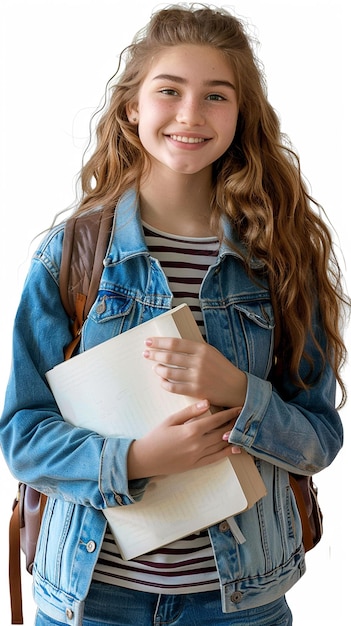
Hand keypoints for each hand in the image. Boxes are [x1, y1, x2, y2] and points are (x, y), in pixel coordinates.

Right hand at [127, 401, 241, 479]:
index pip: (215, 420)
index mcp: (191, 430)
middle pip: (221, 432)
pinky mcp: (196, 465)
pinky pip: (215, 458)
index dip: (229, 414)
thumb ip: (190, 411)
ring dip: (233, 437)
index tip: (239, 408)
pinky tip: (236, 449)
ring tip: (242, 429)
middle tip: (244, 416)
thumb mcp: (171, 420)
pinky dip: (227, 453)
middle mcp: (197, 444)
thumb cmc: (156, 436)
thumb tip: (207, 402)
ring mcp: (198, 456)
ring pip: (221, 445)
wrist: (146, 459)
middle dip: (233, 423)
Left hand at [143, 337, 246, 407]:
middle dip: (154, 354)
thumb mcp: (211, 352)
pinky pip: (173, 387)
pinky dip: (164, 383)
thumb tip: (171, 345)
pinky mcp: (196, 391)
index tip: (148, 342)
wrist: (237, 387)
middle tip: (146, 354)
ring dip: (158, 369)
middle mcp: (199, 361)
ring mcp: (197, 377)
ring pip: (169, 372)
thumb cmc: (222, 368)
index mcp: (202, 349)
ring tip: (155, 367)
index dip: (159, 342)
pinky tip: (162, 381)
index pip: (175, 343)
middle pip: (169, 356)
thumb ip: (194, 348)